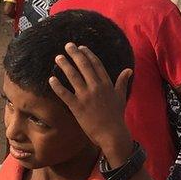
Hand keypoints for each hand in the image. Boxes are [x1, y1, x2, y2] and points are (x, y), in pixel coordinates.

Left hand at [49, 42, 134, 162]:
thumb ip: (123, 81)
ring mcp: (86, 96)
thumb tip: (129, 70)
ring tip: (58, 58)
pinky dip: (57, 86)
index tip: (81, 47)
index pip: (96, 64)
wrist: (112, 134)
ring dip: (65, 65)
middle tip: (67, 45)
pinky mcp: (77, 107)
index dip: (88, 54)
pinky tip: (51, 79)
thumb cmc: (116, 116)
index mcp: (106, 84)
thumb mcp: (121, 96)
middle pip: (84, 66)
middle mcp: (96, 87)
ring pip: (73, 76)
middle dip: (75, 54)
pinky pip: (65, 94)